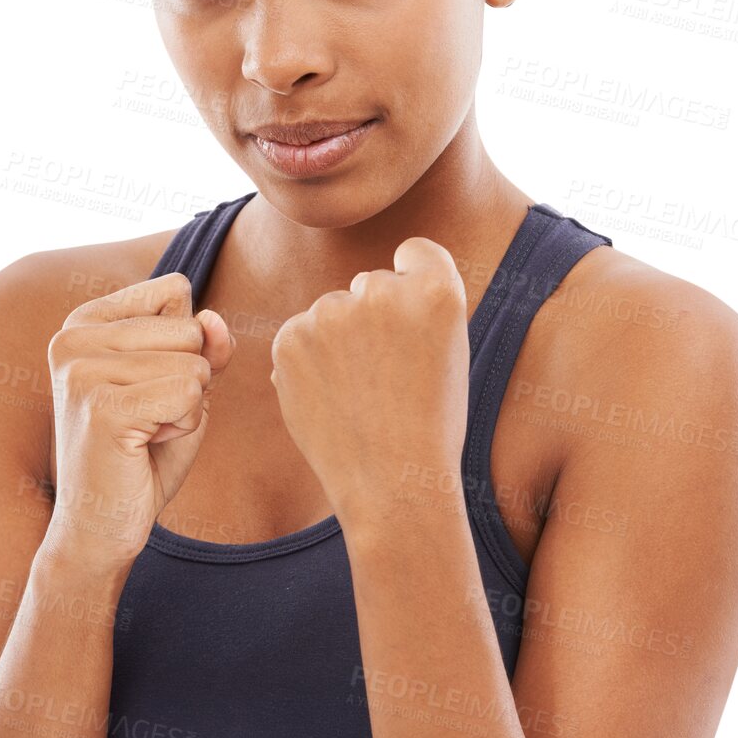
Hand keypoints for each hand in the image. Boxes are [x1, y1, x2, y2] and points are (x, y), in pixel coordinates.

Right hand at [45, 274, 235, 572]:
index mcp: (84, 320)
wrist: (101, 526)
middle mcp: (72, 336)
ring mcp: (82, 370)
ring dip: (186, 409)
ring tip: (143, 435)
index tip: (147, 387)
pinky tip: (144, 447)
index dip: (185, 346)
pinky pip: (188, 395)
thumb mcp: (182, 387)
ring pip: (193, 366)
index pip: (175, 291)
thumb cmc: (142, 456)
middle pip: (190, 329)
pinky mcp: (101, 406)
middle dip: (188, 382)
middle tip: (146, 420)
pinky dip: (183, 427)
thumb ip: (205, 346)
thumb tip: (215, 319)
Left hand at [269, 236, 469, 532]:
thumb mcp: (447, 352)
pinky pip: (297, 335)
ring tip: (359, 395)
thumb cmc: (428, 425)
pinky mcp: (290, 337)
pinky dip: (306, 362)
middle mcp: (383, 289)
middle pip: (368, 284)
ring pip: (329, 312)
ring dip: (335, 342)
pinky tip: (330, 399)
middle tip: (387, 376)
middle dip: (371, 319)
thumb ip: (415, 306)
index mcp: (437, 289)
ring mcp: (332, 311)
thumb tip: (362, 284)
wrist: (391, 485)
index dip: (411, 284)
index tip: (409, 321)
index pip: (415, 253)